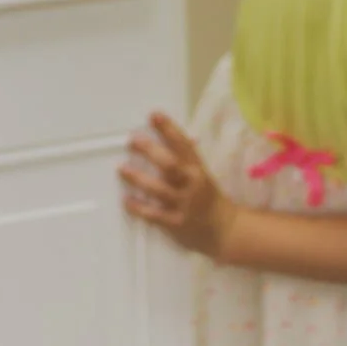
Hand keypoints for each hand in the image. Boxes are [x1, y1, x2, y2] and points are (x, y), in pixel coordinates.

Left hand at [120, 113, 237, 260]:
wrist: (224, 230)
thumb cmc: (208, 197)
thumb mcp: (202, 174)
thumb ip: (187, 158)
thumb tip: (173, 136)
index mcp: (198, 168)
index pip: (183, 144)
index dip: (168, 129)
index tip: (154, 115)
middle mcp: (191, 184)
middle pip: (170, 165)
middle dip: (150, 151)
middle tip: (133, 141)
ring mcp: (184, 204)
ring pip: (159, 189)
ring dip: (138, 178)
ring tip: (122, 169)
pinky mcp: (176, 223)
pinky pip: (154, 215)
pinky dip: (139, 207)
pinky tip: (126, 200)